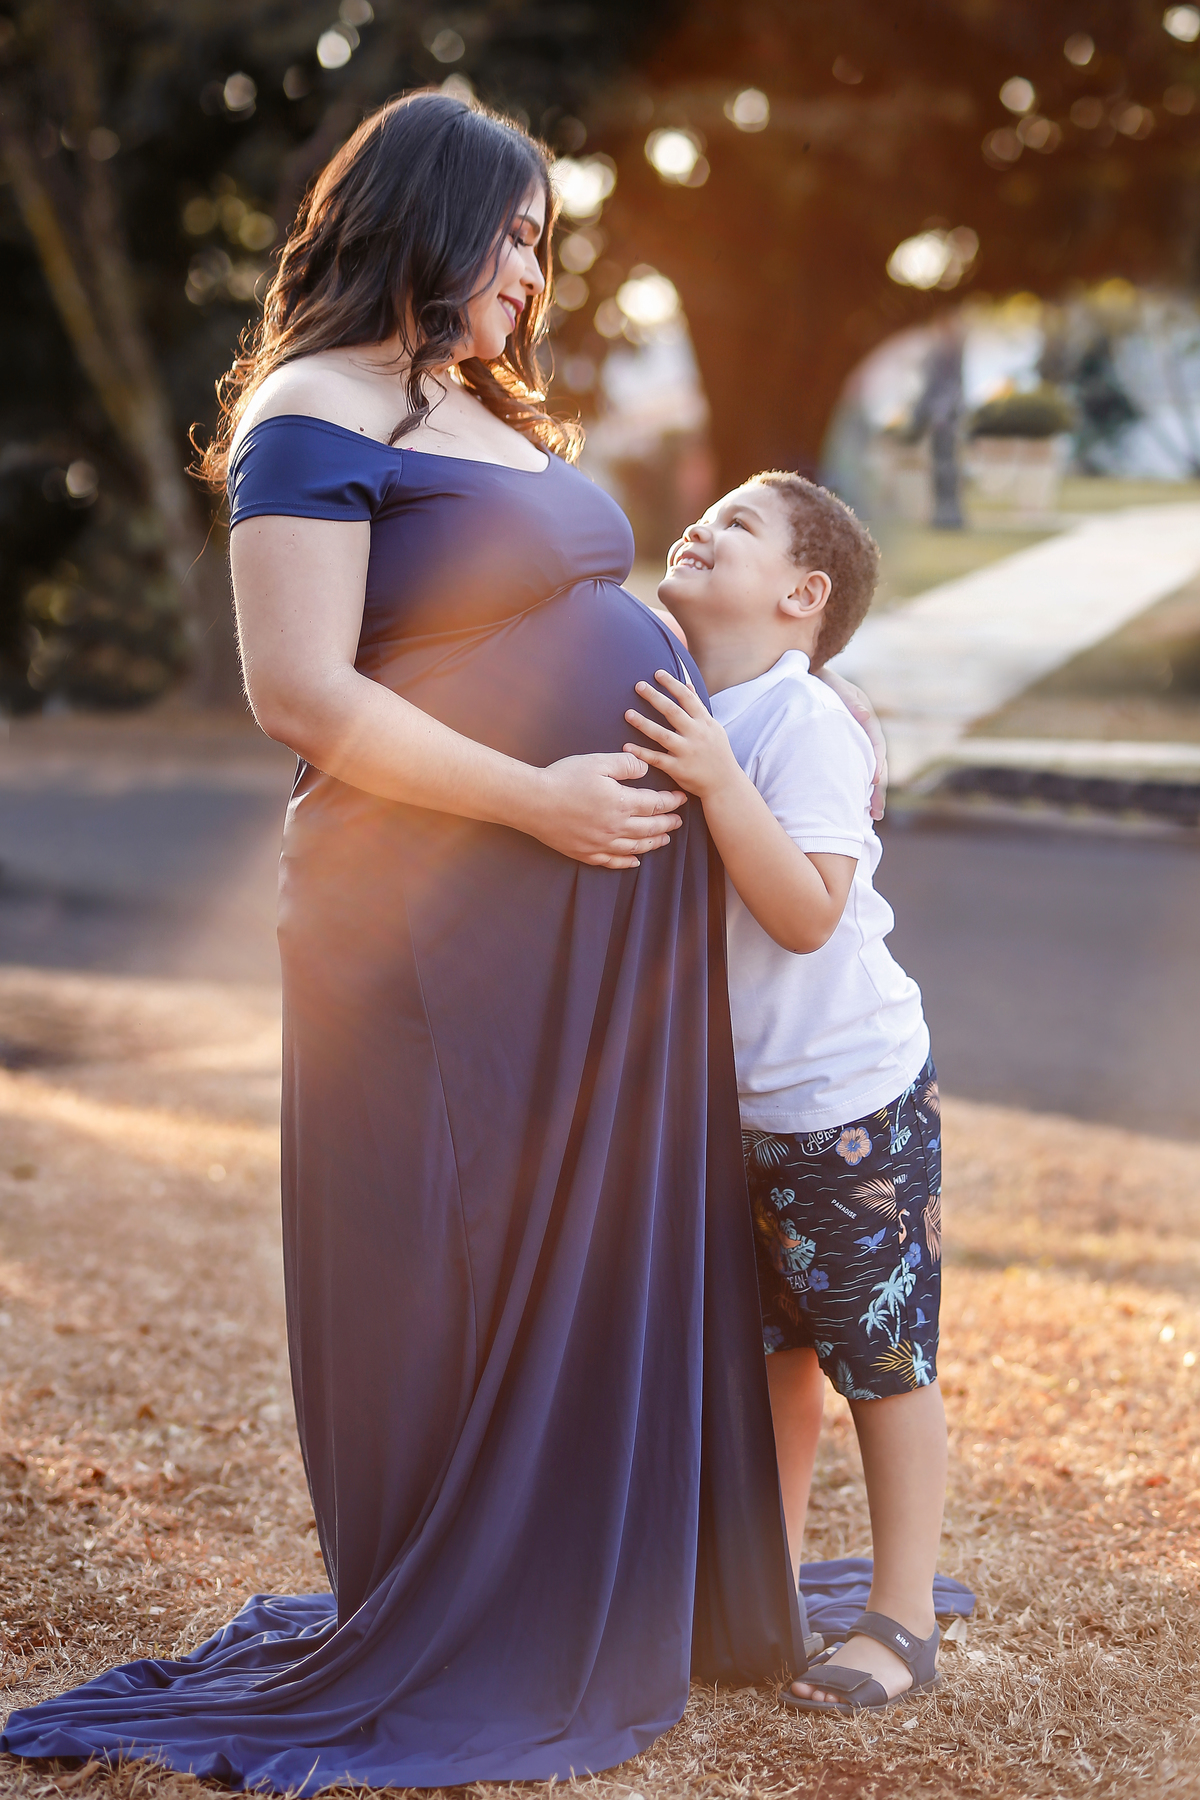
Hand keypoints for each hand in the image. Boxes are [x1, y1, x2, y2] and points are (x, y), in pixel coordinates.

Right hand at [529, 752, 685, 868]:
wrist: (533, 802)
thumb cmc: (564, 778)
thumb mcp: (597, 762)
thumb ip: (626, 765)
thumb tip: (645, 768)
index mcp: (621, 803)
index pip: (655, 804)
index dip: (671, 801)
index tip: (680, 798)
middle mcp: (616, 828)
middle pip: (650, 828)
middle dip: (668, 823)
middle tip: (678, 820)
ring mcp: (601, 844)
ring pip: (636, 847)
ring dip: (654, 843)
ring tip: (664, 839)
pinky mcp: (586, 853)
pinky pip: (612, 862)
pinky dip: (627, 862)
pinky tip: (635, 861)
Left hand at [623, 670, 745, 801]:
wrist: (725, 784)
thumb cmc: (717, 752)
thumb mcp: (713, 726)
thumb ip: (697, 706)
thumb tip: (687, 684)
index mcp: (704, 722)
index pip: (687, 698)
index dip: (672, 684)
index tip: (657, 673)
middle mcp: (696, 734)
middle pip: (672, 712)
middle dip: (655, 697)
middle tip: (638, 685)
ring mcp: (686, 752)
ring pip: (662, 735)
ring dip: (643, 723)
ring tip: (627, 713)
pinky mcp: (678, 769)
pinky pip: (656, 759)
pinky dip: (641, 753)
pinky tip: (626, 746)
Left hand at [814, 668, 887, 819]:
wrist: (801, 677)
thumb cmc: (814, 679)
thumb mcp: (831, 683)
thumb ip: (847, 698)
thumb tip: (865, 716)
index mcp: (864, 713)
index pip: (875, 740)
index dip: (876, 761)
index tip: (874, 781)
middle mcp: (863, 729)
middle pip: (876, 762)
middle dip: (877, 788)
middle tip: (876, 812)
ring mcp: (855, 740)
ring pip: (867, 769)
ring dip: (871, 793)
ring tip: (873, 816)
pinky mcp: (844, 748)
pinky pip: (853, 770)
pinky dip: (857, 787)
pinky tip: (856, 806)